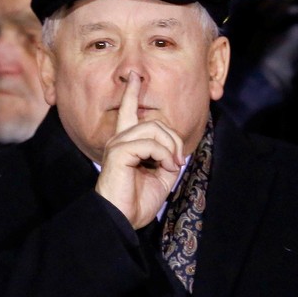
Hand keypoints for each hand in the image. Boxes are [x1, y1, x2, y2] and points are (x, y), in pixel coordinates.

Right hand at [94, 72, 182, 228]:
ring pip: (153, 129)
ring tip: (173, 166)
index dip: (130, 92)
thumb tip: (177, 149)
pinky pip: (150, 144)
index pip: (127, 111)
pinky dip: (164, 155)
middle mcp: (119, 140)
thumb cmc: (137, 202)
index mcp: (126, 144)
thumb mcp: (161, 177)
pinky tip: (166, 168)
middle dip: (173, 138)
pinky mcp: (119, 152)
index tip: (134, 76)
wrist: (122, 220)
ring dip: (170, 147)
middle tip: (179, 161)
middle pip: (153, 122)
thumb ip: (167, 157)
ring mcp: (118, 144)